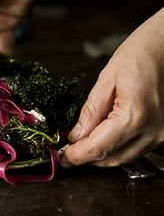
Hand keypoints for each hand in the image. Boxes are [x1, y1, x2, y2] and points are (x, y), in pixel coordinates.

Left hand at [62, 8, 163, 166]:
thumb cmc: (138, 56)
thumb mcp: (106, 80)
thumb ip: (91, 112)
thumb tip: (76, 136)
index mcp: (134, 115)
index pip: (99, 147)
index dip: (77, 156)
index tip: (62, 158)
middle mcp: (152, 131)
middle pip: (112, 159)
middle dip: (87, 158)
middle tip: (67, 151)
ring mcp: (161, 136)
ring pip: (124, 159)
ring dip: (102, 155)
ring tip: (82, 143)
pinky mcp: (163, 135)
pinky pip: (135, 150)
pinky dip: (117, 148)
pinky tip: (103, 135)